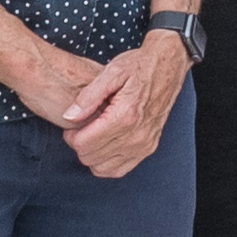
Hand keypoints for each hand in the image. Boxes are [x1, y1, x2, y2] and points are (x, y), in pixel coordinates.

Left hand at [58, 28, 190, 182]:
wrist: (167, 66)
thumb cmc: (139, 66)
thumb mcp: (111, 72)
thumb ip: (88, 96)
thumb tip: (69, 116)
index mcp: (124, 116)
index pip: (84, 144)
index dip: (70, 136)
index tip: (72, 125)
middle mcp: (136, 135)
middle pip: (90, 157)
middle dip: (79, 144)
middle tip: (81, 128)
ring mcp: (144, 144)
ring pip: (103, 168)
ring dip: (92, 155)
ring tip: (92, 136)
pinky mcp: (149, 148)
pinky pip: (120, 170)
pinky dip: (106, 163)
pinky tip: (104, 147)